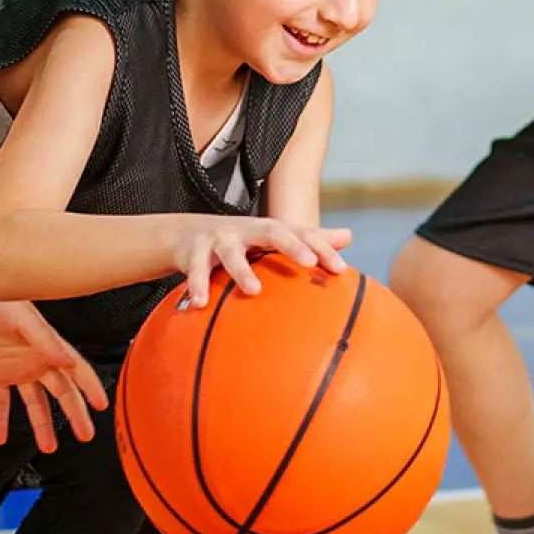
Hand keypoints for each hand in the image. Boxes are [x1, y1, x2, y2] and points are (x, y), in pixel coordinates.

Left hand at [0, 288, 108, 450]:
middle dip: (74, 414)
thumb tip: (67, 362)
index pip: (76, 370)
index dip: (90, 388)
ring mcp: (15, 367)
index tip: (102, 405)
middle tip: (85, 434)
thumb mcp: (22, 319)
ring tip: (49, 446)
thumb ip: (45, 341)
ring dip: (41, 424)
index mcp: (48, 346)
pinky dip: (0, 419)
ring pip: (34, 402)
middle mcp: (36, 359)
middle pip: (60, 392)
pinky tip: (1, 436)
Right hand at [172, 216, 351, 307]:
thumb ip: (309, 238)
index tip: (341, 269)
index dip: (322, 248)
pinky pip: (195, 270)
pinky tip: (199, 304)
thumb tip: (349, 236)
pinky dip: (197, 286)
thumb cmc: (241, 239)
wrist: (184, 232)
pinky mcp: (192, 252)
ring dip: (242, 270)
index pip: (301, 234)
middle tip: (309, 262)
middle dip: (291, 245)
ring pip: (231, 252)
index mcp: (269, 229)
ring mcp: (219, 239)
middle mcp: (246, 229)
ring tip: (254, 290)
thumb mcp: (273, 236)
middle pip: (272, 231)